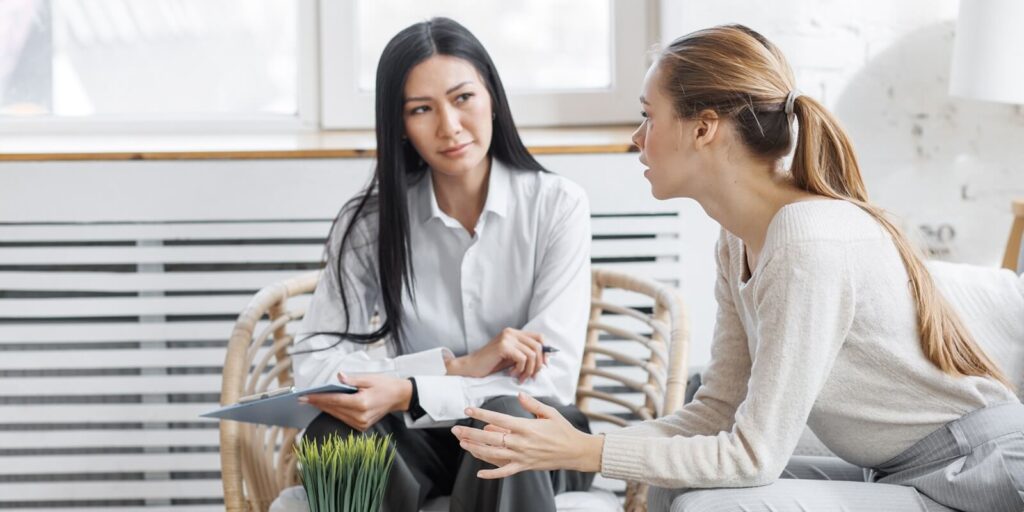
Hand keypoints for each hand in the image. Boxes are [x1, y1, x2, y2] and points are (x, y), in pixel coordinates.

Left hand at [299, 372, 411, 431]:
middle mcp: (360, 416)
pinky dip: (334, 411)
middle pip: (333, 409)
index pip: (335, 400)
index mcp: (362, 404)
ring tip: (311, 401)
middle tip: (302, 398)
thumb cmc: (385, 385)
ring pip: (336, 415)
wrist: (399, 397)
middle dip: (318, 403)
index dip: (318, 398)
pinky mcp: (361, 426)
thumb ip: (352, 379)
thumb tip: (339, 377)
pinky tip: (326, 405)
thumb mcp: (369, 378)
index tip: (305, 396)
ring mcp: (361, 424)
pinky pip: (343, 418)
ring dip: (324, 408)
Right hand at [448, 328, 547, 381]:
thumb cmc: (491, 365)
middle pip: (538, 346)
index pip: (540, 337)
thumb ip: (525, 355)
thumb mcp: (512, 358)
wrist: (471, 367)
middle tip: (531, 376)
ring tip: (520, 377)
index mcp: (514, 333)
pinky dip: (520, 369)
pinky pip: (522, 358)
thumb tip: (545, 361)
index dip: (546, 352)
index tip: (544, 366)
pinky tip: (511, 374)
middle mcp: (511, 332)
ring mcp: (507, 337)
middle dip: (538, 364)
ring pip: (532, 354)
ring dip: (529, 370)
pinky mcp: (503, 346)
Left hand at [450, 393, 603, 477]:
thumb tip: (518, 394)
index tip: (468, 410)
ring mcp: (522, 456)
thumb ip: (532, 404)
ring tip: (462, 443)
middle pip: (490, 438)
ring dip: (475, 449)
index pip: (499, 419)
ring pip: (493, 454)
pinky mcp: (524, 467)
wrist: (576, 451)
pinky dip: (491, 474)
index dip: (482, 414)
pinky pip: (505, 472)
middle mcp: (521, 442)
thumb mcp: (549, 412)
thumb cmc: (563, 430)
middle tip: (455, 429)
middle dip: (470, 433)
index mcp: (526, 426)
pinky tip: (479, 473)